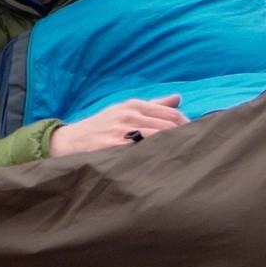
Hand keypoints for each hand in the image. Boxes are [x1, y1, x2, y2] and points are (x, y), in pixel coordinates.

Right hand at [49, 94, 186, 156]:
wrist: (67, 142)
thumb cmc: (100, 128)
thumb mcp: (123, 110)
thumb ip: (153, 106)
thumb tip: (178, 99)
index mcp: (134, 106)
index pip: (172, 114)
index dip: (188, 126)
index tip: (198, 138)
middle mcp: (129, 116)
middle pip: (169, 126)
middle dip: (185, 139)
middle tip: (196, 152)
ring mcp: (121, 132)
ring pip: (159, 138)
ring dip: (174, 149)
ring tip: (185, 161)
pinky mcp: (112, 148)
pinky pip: (141, 152)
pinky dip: (155, 158)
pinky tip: (163, 166)